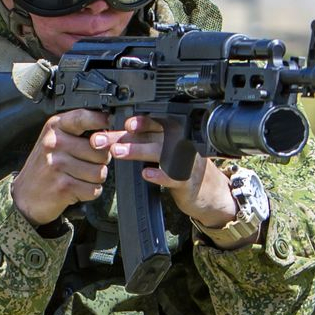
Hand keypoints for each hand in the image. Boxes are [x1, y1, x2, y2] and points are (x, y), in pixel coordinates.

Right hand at [11, 109, 113, 226]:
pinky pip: (94, 189)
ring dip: (95, 179)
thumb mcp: (54, 140)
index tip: (109, 124)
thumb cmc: (44, 167)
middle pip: (101, 151)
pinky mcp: (63, 187)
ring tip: (80, 177)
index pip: (82, 117)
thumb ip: (77, 132)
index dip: (100, 120)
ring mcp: (58, 165)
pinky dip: (90, 192)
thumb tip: (109, 132)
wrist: (24, 197)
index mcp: (55, 127)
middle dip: (100, 162)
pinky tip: (77, 189)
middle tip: (86, 165)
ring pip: (100, 172)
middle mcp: (55, 143)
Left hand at [94, 116, 238, 228]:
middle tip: (103, 139)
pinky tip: (147, 174)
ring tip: (117, 152)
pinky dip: (160, 175)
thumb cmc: (185, 169)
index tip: (121, 122)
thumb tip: (113, 136)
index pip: (154, 123)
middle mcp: (181, 143)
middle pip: (152, 135)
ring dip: (138, 150)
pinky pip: (174, 177)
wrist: (212, 193)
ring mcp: (186, 161)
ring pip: (161, 152)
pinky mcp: (188, 181)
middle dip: (126, 136)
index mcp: (175, 133)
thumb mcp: (166, 152)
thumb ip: (145, 142)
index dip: (138, 121)